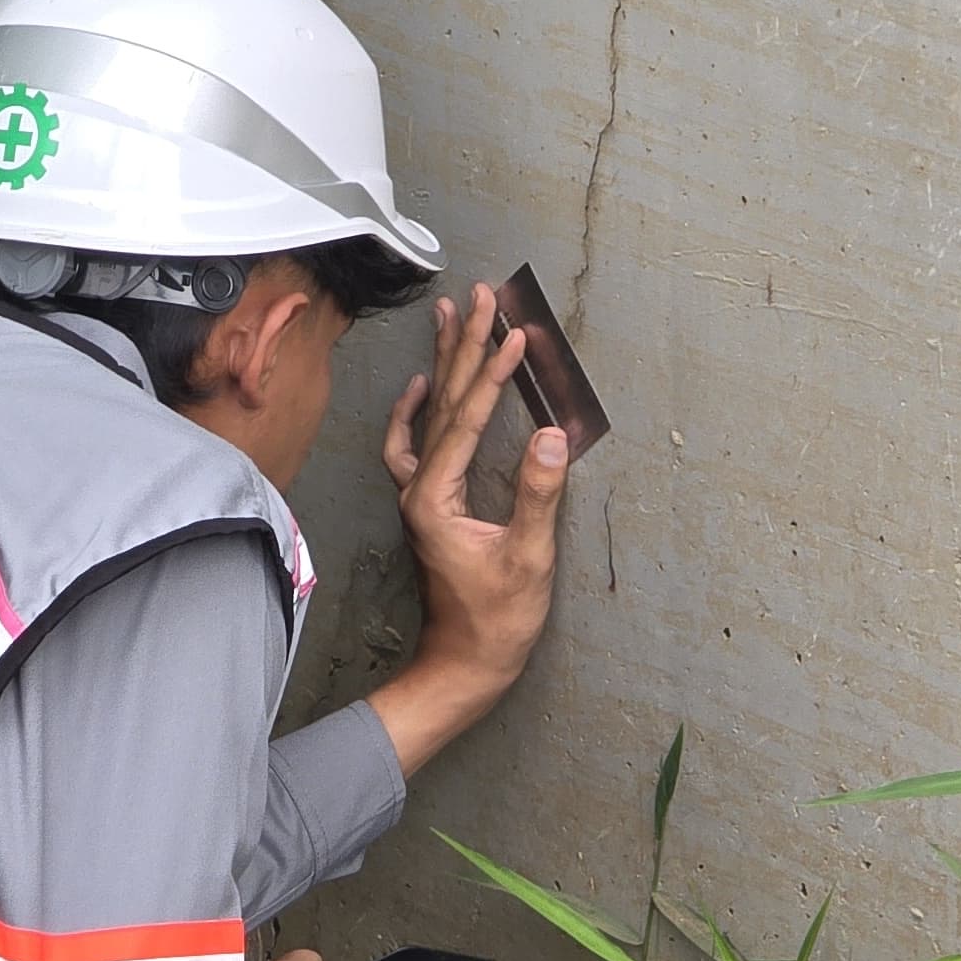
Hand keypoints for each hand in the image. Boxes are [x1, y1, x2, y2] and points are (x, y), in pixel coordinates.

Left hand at [368, 283, 569, 776]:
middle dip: (466, 345)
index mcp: (438, 498)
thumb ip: (536, 497)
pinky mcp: (426, 506)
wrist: (461, 665)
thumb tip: (548, 437)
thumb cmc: (495, 621)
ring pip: (428, 413)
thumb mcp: (526, 561)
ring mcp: (418, 497)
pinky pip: (412, 445)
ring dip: (444, 363)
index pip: (468, 419)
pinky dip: (418, 410)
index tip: (517, 332)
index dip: (494, 373)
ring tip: (450, 315)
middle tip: (480, 295)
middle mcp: (419, 490)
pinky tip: (424, 385)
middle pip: (444, 402)